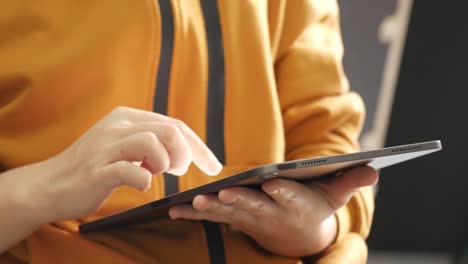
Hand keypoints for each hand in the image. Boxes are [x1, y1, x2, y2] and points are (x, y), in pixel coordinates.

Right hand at [24, 106, 221, 221]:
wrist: (50, 185)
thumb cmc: (94, 168)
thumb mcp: (123, 145)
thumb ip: (149, 141)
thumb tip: (183, 149)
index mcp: (127, 117)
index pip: (175, 124)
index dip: (198, 145)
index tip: (213, 165)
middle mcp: (117, 126)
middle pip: (170, 130)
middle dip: (188, 153)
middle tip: (181, 171)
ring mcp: (106, 146)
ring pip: (153, 142)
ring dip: (164, 163)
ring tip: (156, 173)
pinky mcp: (97, 170)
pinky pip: (131, 171)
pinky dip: (143, 180)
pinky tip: (140, 185)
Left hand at [168, 166, 377, 256]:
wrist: (297, 235)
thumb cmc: (316, 207)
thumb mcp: (335, 195)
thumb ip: (350, 180)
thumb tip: (375, 167)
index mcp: (297, 205)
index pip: (292, 198)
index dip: (284, 192)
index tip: (273, 184)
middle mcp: (272, 213)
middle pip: (255, 206)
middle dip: (240, 201)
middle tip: (223, 194)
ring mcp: (250, 217)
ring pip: (229, 213)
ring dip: (211, 209)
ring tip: (194, 203)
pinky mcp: (234, 217)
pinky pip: (212, 216)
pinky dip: (193, 214)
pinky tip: (173, 210)